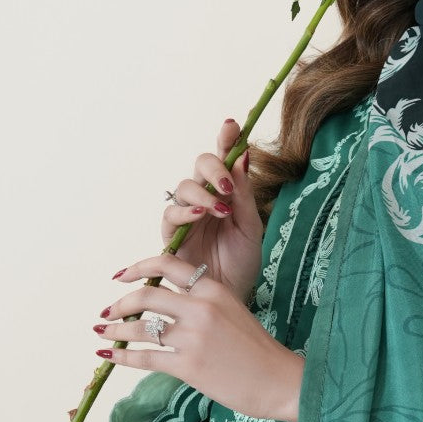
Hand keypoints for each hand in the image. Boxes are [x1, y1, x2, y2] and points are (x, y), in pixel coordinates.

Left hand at [94, 253, 303, 420]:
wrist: (280, 381)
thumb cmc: (259, 351)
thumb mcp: (234, 312)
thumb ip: (204, 304)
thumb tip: (169, 308)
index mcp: (213, 289)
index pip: (168, 264)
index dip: (138, 267)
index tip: (121, 276)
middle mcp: (200, 308)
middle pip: (146, 295)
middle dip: (120, 304)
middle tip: (108, 312)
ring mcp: (193, 337)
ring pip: (140, 328)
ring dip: (116, 330)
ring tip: (103, 334)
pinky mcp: (187, 366)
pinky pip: (144, 358)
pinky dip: (121, 357)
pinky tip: (109, 355)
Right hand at [160, 117, 263, 303]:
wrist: (232, 296)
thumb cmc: (242, 264)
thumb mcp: (251, 227)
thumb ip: (245, 194)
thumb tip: (243, 155)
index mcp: (227, 193)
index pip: (225, 159)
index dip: (226, 140)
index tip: (232, 125)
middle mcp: (204, 198)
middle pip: (199, 165)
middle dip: (213, 167)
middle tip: (227, 184)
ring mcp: (187, 216)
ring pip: (184, 187)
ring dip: (202, 193)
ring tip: (220, 208)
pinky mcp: (172, 235)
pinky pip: (171, 215)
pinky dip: (186, 212)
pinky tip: (202, 215)